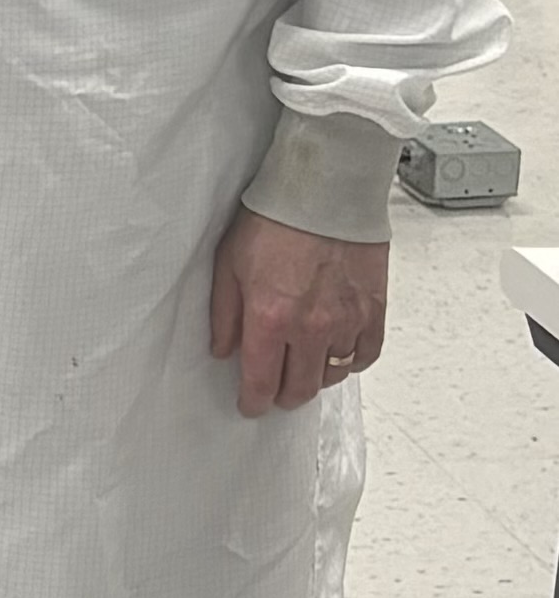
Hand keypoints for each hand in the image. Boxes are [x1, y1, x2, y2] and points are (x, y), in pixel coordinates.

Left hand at [209, 208, 389, 417]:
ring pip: (332, 374)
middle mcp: (311, 328)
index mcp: (270, 318)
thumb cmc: (274, 219)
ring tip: (302, 368)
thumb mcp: (228, 264)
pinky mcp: (374, 310)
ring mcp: (347, 321)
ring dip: (314, 378)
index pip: (261, 381)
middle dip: (282, 396)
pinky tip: (337, 354)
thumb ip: (224, 314)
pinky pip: (365, 354)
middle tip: (273, 391)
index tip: (250, 405)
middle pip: (299, 387)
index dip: (253, 401)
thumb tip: (223, 350)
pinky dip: (350, 361)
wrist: (325, 191)